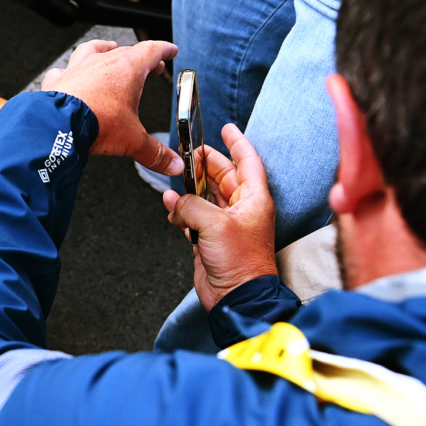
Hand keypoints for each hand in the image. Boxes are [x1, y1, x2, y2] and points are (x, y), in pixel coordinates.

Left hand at [41, 39, 181, 174]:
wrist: (59, 125)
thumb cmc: (96, 123)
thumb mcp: (133, 141)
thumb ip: (155, 153)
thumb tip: (172, 163)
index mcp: (127, 69)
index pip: (151, 51)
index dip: (164, 50)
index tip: (169, 50)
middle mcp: (102, 63)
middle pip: (126, 51)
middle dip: (141, 58)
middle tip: (151, 65)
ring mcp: (78, 69)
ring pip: (93, 50)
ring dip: (104, 50)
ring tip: (109, 50)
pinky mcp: (58, 80)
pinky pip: (64, 69)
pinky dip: (70, 70)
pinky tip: (69, 73)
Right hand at [163, 123, 276, 309]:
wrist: (236, 298)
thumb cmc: (240, 263)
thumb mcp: (215, 225)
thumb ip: (191, 205)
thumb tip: (178, 201)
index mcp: (254, 200)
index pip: (248, 162)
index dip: (237, 143)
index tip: (227, 128)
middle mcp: (242, 209)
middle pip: (223, 176)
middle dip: (206, 164)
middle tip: (189, 154)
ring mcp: (226, 224)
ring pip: (205, 196)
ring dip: (189, 189)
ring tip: (176, 183)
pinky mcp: (210, 239)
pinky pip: (194, 216)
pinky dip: (181, 211)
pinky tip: (171, 208)